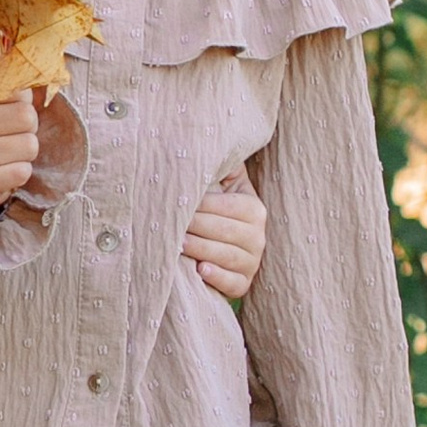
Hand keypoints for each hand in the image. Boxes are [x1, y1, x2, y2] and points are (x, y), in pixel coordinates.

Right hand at [0, 76, 41, 211]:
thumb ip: (5, 76)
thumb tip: (26, 54)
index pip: (20, 90)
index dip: (21, 101)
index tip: (5, 110)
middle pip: (28, 117)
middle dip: (26, 128)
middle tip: (8, 134)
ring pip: (29, 146)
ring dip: (24, 151)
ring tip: (5, 152)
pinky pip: (22, 172)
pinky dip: (18, 172)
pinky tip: (2, 169)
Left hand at [181, 167, 267, 299]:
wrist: (220, 247)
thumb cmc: (214, 210)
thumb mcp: (223, 185)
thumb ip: (220, 167)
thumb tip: (206, 142)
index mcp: (253, 208)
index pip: (224, 206)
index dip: (198, 205)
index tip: (173, 202)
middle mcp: (258, 236)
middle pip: (224, 231)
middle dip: (194, 227)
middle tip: (168, 224)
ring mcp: (252, 262)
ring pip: (226, 256)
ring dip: (201, 249)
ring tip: (176, 245)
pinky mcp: (243, 284)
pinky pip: (233, 283)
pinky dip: (217, 277)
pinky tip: (200, 270)